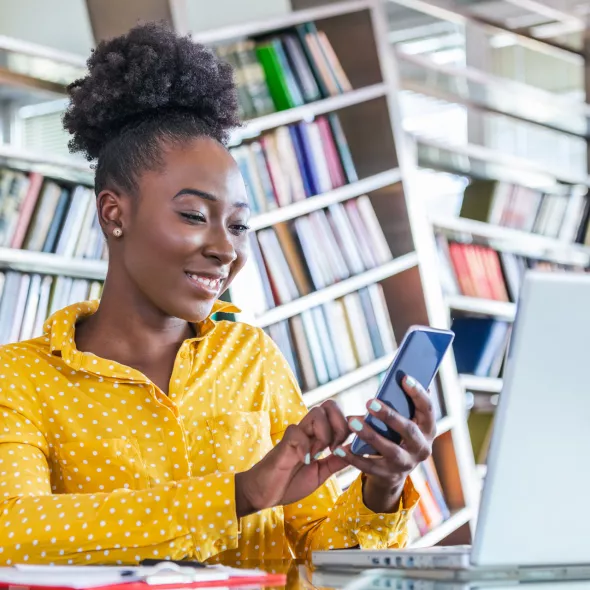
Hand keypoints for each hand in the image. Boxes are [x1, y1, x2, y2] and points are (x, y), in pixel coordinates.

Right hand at [235, 400, 350, 516]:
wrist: (265, 493)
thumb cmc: (290, 482)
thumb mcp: (321, 473)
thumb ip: (337, 461)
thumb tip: (356, 449)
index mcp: (318, 435)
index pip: (337, 414)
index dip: (348, 425)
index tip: (348, 446)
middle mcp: (308, 430)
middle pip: (329, 405)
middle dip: (340, 425)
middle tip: (335, 447)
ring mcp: (296, 434)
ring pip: (316, 413)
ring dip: (324, 433)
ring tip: (319, 453)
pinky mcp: (284, 442)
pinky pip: (297, 431)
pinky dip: (305, 447)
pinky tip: (304, 460)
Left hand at [334, 375, 435, 512]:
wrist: (393, 471)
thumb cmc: (397, 434)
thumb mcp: (405, 419)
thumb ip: (403, 403)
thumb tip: (401, 377)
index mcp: (428, 429)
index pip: (428, 409)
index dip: (418, 393)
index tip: (405, 377)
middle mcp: (422, 448)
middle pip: (409, 430)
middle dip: (390, 416)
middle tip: (370, 402)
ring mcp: (406, 464)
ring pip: (390, 450)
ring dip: (370, 435)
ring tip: (352, 422)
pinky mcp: (389, 476)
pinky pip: (369, 466)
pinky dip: (353, 457)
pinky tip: (339, 449)